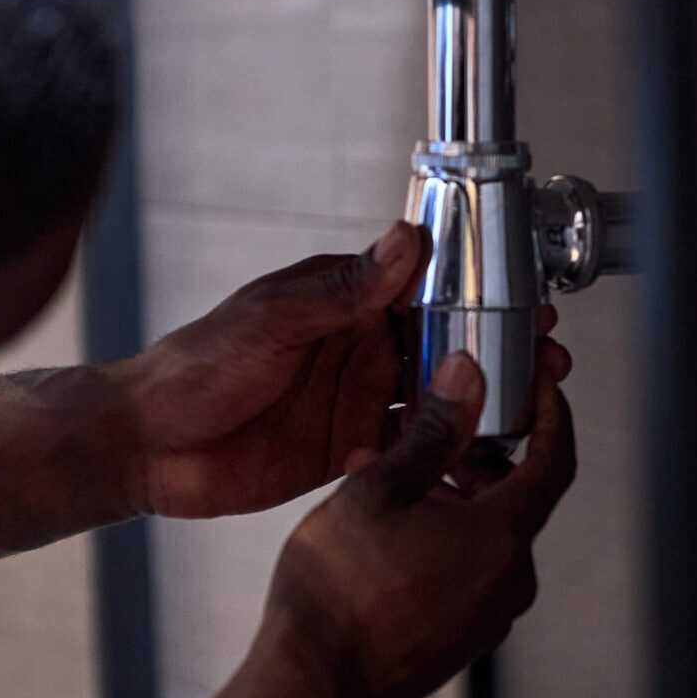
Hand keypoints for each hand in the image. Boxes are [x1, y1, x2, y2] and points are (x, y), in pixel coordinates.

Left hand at [123, 224, 570, 520]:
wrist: (148, 446)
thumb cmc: (196, 369)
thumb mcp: (274, 320)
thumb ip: (344, 290)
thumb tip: (407, 239)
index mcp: (342, 303)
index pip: (426, 288)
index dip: (480, 293)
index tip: (527, 298)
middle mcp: (356, 348)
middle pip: (445, 343)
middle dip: (498, 348)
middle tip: (548, 359)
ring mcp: (354, 399)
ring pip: (437, 396)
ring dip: (482, 400)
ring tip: (529, 408)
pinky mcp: (347, 450)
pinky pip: (409, 447)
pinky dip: (443, 451)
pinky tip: (477, 458)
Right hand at [264, 350, 576, 697]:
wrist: (309, 689)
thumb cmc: (338, 591)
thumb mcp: (380, 488)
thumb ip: (433, 430)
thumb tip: (467, 379)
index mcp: (503, 538)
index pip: (556, 460)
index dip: (551, 415)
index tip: (538, 387)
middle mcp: (511, 582)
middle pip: (515, 498)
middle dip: (475, 456)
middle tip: (431, 430)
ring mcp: (489, 618)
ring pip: (484, 538)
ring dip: (448, 499)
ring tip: (386, 478)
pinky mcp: (462, 642)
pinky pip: (466, 575)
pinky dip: (440, 541)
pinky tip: (385, 531)